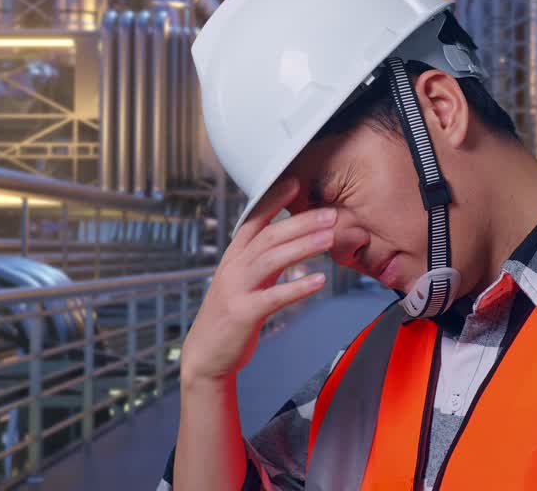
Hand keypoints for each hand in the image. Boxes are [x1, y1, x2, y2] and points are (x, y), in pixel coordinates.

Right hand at [179, 178, 336, 384]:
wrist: (207, 355)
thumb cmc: (231, 316)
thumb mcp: (245, 281)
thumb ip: (265, 260)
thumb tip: (292, 240)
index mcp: (234, 257)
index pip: (253, 220)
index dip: (273, 200)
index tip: (295, 182)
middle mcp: (233, 268)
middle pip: (268, 236)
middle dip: (300, 222)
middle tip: (330, 214)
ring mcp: (236, 290)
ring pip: (271, 260)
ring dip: (303, 247)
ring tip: (329, 238)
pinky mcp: (243, 314)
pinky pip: (273, 297)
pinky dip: (298, 287)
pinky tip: (319, 281)